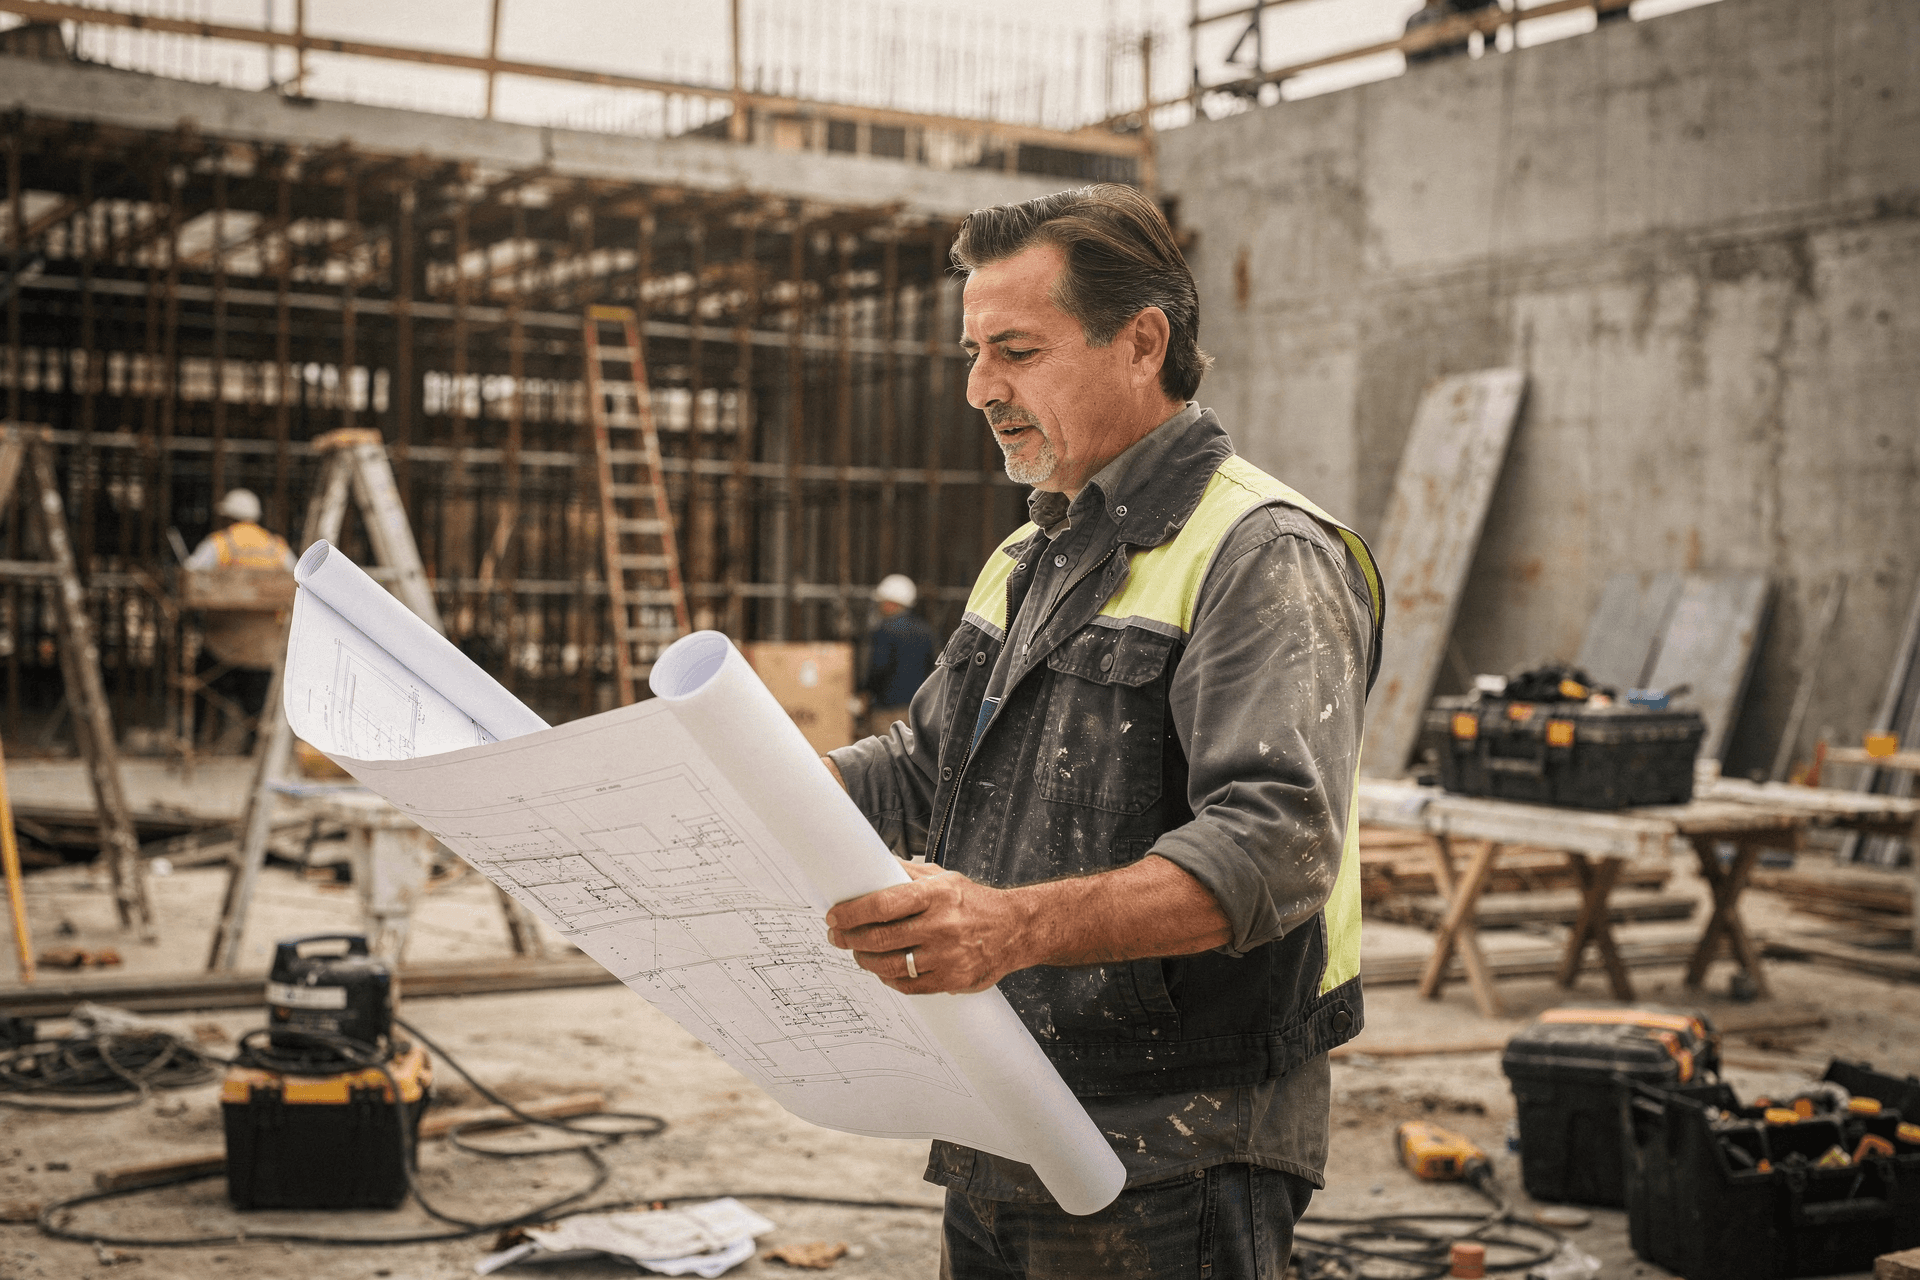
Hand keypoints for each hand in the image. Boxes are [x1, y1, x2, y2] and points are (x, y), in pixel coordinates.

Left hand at [825, 862, 1034, 994]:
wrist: (1015, 929)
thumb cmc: (975, 902)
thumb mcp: (945, 878)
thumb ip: (907, 874)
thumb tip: (871, 865)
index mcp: (937, 895)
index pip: (883, 903)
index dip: (852, 912)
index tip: (834, 915)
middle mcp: (942, 925)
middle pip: (881, 937)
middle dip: (849, 938)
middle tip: (837, 936)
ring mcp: (948, 956)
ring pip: (890, 965)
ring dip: (865, 960)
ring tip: (857, 953)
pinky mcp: (952, 980)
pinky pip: (909, 986)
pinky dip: (889, 979)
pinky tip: (882, 970)